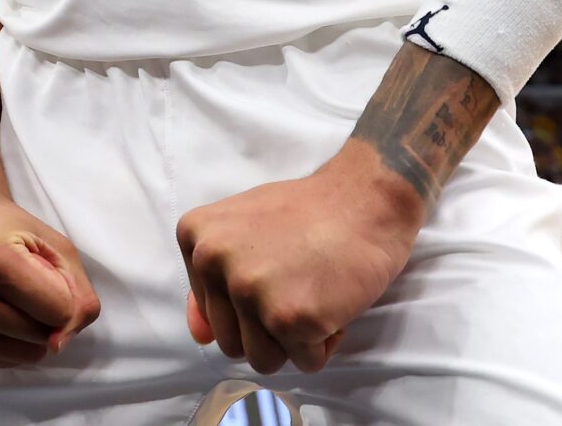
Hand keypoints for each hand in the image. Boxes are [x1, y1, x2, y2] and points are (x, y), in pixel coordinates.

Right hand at [0, 196, 100, 368]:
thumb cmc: (7, 231)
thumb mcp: (56, 246)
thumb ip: (79, 295)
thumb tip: (60, 345)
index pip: (59, 311)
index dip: (63, 296)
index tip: (43, 274)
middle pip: (39, 337)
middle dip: (43, 316)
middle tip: (21, 284)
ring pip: (20, 357)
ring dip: (25, 334)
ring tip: (4, 299)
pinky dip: (4, 345)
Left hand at [175, 140, 423, 375]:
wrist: (366, 197)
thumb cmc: (309, 213)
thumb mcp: (244, 230)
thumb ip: (213, 283)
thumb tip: (199, 335)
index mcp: (195, 239)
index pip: (211, 312)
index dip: (250, 302)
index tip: (275, 265)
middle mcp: (213, 262)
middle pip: (232, 342)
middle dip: (270, 327)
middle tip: (299, 280)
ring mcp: (250, 290)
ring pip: (264, 360)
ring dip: (295, 340)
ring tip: (313, 292)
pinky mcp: (290, 318)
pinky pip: (306, 363)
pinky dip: (325, 342)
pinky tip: (333, 301)